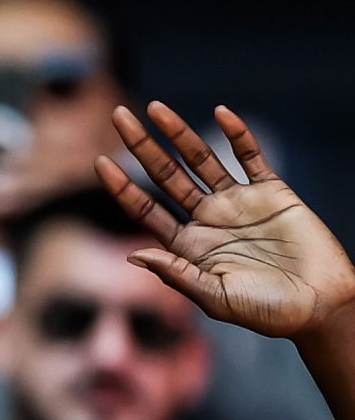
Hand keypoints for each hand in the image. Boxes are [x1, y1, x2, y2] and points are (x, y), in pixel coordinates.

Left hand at [97, 103, 354, 340]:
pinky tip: (221, 113)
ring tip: (156, 108)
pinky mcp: (273, 193)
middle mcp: (208, 219)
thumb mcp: (215, 297)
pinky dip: (239, 135)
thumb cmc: (266, 311)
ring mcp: (239, 203)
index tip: (100, 161)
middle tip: (120, 115)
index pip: (146, 209)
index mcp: (187, 245)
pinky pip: (252, 158)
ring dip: (180, 133)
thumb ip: (176, 274)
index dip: (123, 186)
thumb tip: (133, 255)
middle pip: (166, 176)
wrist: (320, 305)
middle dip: (142, 146)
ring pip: (202, 160)